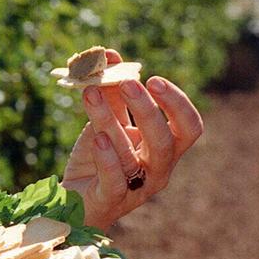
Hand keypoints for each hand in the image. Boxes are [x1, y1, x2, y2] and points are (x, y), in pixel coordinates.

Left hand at [62, 49, 203, 229]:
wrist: (69, 203)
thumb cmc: (96, 161)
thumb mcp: (105, 123)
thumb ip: (111, 93)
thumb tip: (110, 55)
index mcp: (163, 149)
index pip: (188, 127)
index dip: (177, 103)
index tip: (153, 79)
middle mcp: (157, 171)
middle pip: (166, 141)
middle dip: (149, 109)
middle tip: (128, 83)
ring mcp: (135, 190)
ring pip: (133, 155)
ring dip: (111, 120)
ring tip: (91, 93)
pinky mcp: (109, 202)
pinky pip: (115, 181)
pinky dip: (108, 158)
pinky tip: (97, 137)